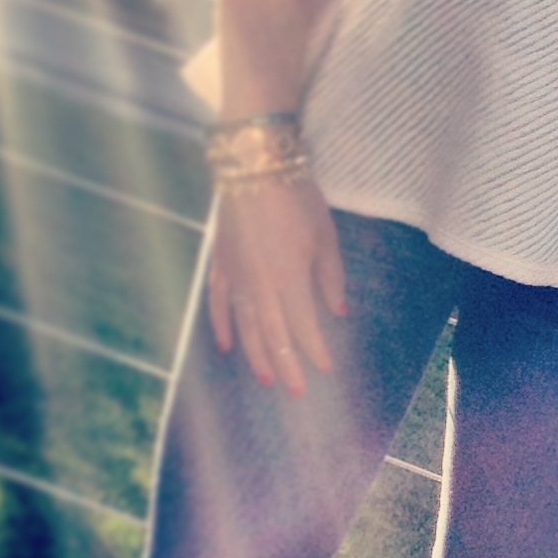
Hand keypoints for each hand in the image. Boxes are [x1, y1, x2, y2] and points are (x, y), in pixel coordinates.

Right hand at [205, 181, 347, 394]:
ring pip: (245, 326)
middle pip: (273, 335)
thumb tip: (338, 312)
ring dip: (256, 355)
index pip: (303, 327)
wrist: (254, 167)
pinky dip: (222, 326)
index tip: (325, 370)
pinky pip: (219, 303)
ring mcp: (236, 276)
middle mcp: (260, 285)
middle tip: (295, 391)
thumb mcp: (325, 237)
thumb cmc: (297, 199)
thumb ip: (331, 278)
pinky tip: (226, 346)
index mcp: (290, 278)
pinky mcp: (221, 264)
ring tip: (267, 379)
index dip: (314, 351)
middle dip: (287, 366)